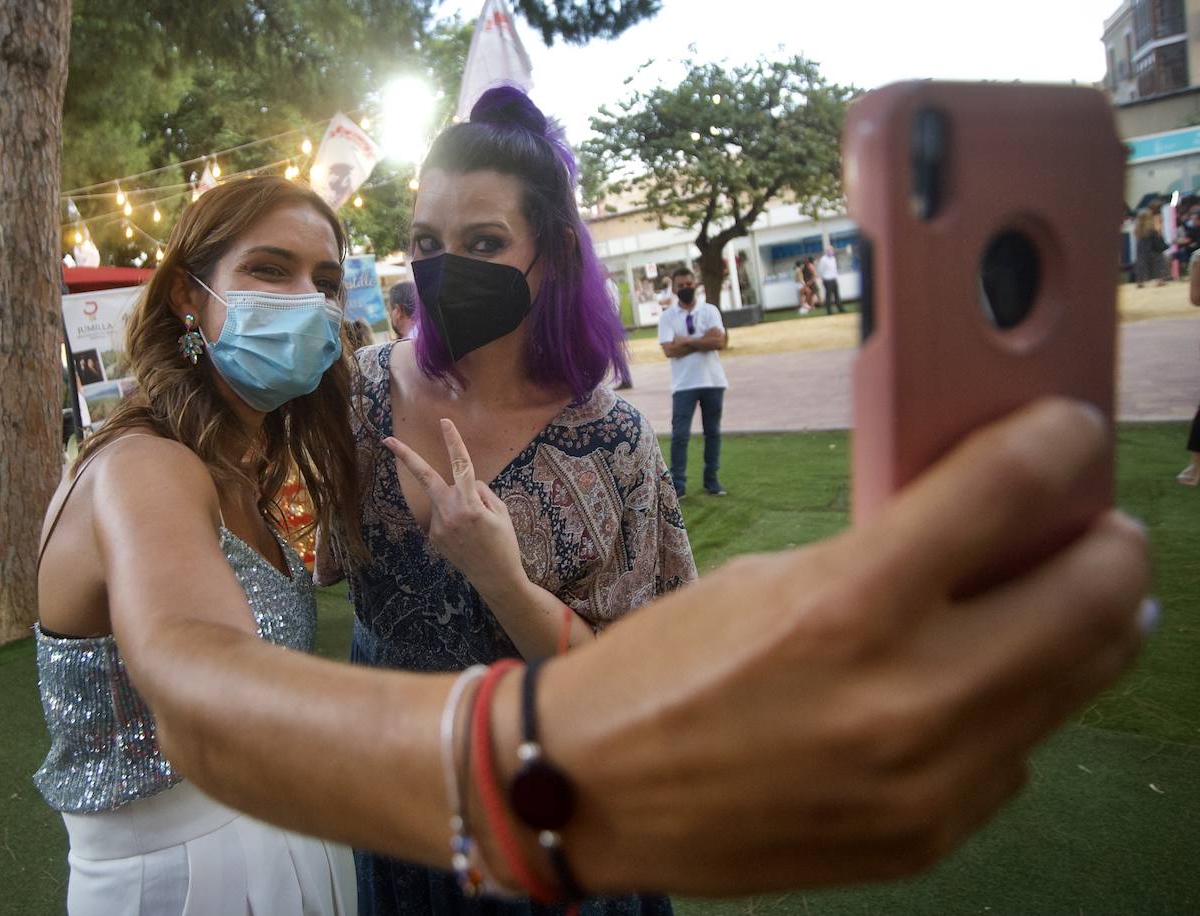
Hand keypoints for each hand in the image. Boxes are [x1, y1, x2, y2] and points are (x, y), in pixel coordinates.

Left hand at [384, 419, 528, 605]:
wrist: (495, 578)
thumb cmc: (504, 543)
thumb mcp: (501, 512)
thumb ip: (482, 492)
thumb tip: (467, 483)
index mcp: (470, 504)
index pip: (460, 465)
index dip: (453, 442)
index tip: (445, 423)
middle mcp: (449, 512)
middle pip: (425, 477)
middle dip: (406, 456)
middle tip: (388, 439)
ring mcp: (438, 526)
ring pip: (444, 499)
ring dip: (455, 504)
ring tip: (474, 528)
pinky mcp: (433, 537)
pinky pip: (444, 516)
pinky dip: (455, 519)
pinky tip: (466, 538)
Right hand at [530, 399, 1150, 895]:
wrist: (592, 792)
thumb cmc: (664, 667)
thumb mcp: (768, 577)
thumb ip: (888, 553)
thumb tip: (994, 529)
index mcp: (847, 603)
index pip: (1012, 487)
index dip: (1061, 439)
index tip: (1069, 432)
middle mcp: (907, 697)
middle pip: (1098, 597)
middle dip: (1112, 545)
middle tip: (1094, 528)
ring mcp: (928, 782)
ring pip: (1082, 680)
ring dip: (1091, 625)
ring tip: (1068, 597)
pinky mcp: (928, 837)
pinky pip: (1019, 752)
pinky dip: (1015, 706)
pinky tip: (978, 687)